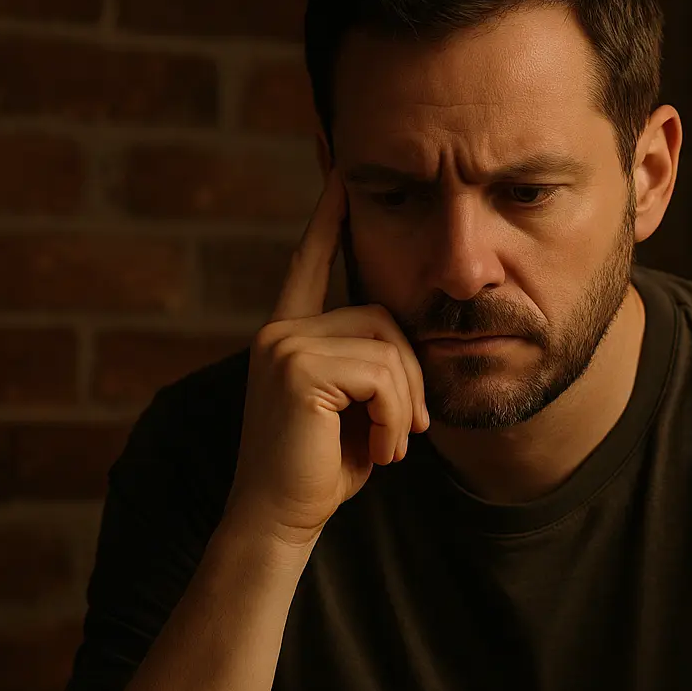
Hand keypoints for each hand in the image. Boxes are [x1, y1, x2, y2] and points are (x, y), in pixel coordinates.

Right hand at [222, 168, 429, 546]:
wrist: (281, 521)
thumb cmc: (322, 468)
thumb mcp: (352, 408)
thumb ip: (366, 364)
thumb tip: (402, 335)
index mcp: (290, 334)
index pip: (311, 263)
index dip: (327, 219)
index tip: (338, 170)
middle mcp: (281, 330)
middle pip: (381, 316)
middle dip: (410, 377)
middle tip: (409, 429)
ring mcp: (284, 343)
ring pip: (388, 344)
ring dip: (406, 404)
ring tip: (393, 445)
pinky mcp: (297, 366)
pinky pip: (382, 372)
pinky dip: (397, 417)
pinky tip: (383, 452)